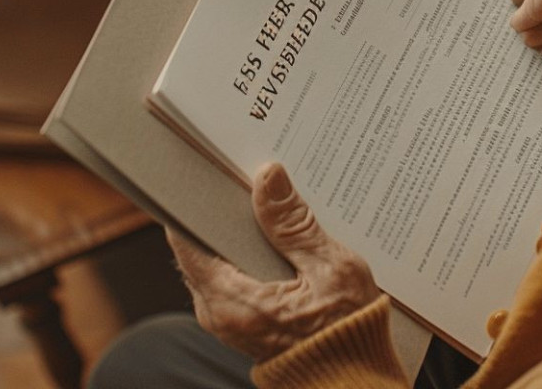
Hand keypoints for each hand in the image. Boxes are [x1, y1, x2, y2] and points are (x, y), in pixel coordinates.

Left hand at [167, 163, 380, 361]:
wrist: (355, 380)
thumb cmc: (347, 334)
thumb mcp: (330, 269)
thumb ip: (295, 224)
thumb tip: (269, 178)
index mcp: (231, 301)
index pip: (186, 240)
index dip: (194, 201)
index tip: (207, 172)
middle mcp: (218, 313)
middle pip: (200, 246)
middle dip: (223, 212)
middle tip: (247, 180)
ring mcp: (227, 319)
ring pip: (216, 260)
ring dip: (238, 232)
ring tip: (265, 203)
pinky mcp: (241, 321)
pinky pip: (231, 277)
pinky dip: (247, 254)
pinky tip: (274, 236)